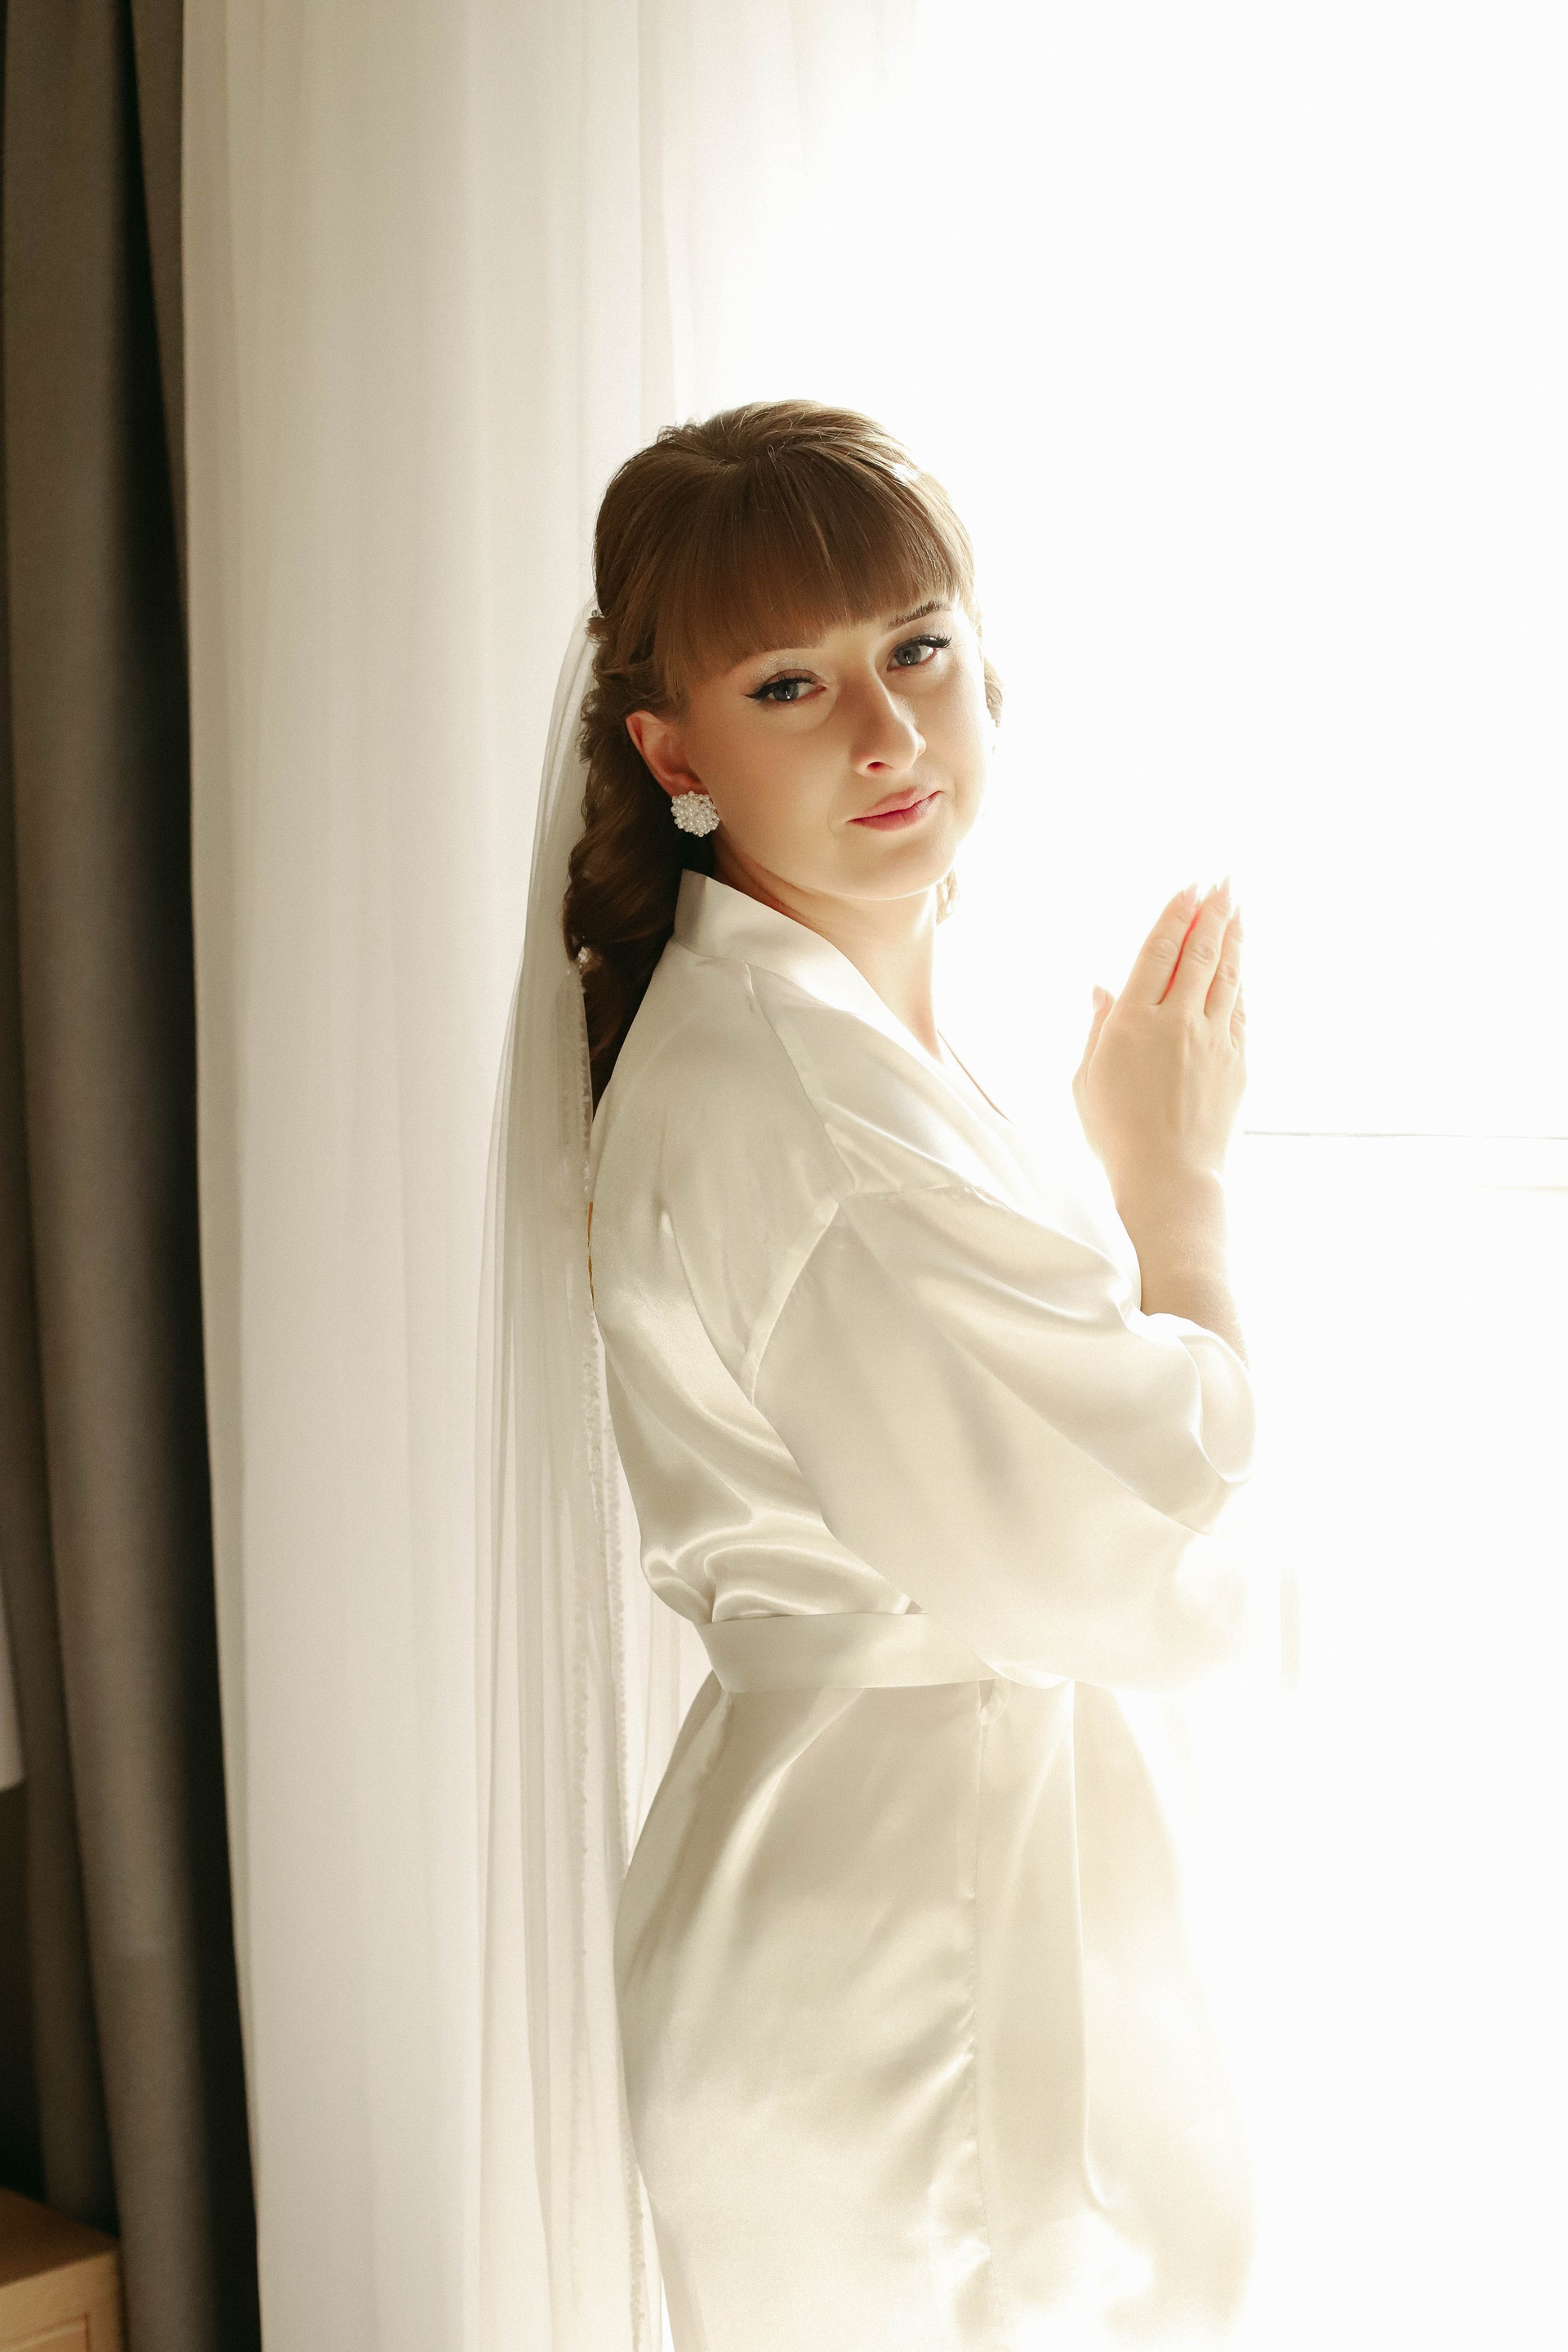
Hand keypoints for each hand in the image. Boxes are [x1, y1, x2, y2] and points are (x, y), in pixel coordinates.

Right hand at [1072, 879, 1246, 1195]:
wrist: (1169, 1179)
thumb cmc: (1116, 1134)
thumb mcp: (1087, 1079)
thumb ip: (1099, 1026)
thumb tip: (1104, 986)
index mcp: (1132, 1022)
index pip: (1158, 952)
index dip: (1176, 915)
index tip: (1190, 886)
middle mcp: (1177, 1022)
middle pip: (1200, 952)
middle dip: (1214, 911)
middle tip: (1225, 879)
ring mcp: (1212, 1040)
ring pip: (1227, 974)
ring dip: (1234, 935)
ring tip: (1239, 905)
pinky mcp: (1237, 1062)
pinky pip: (1240, 1008)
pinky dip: (1240, 979)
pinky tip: (1241, 962)